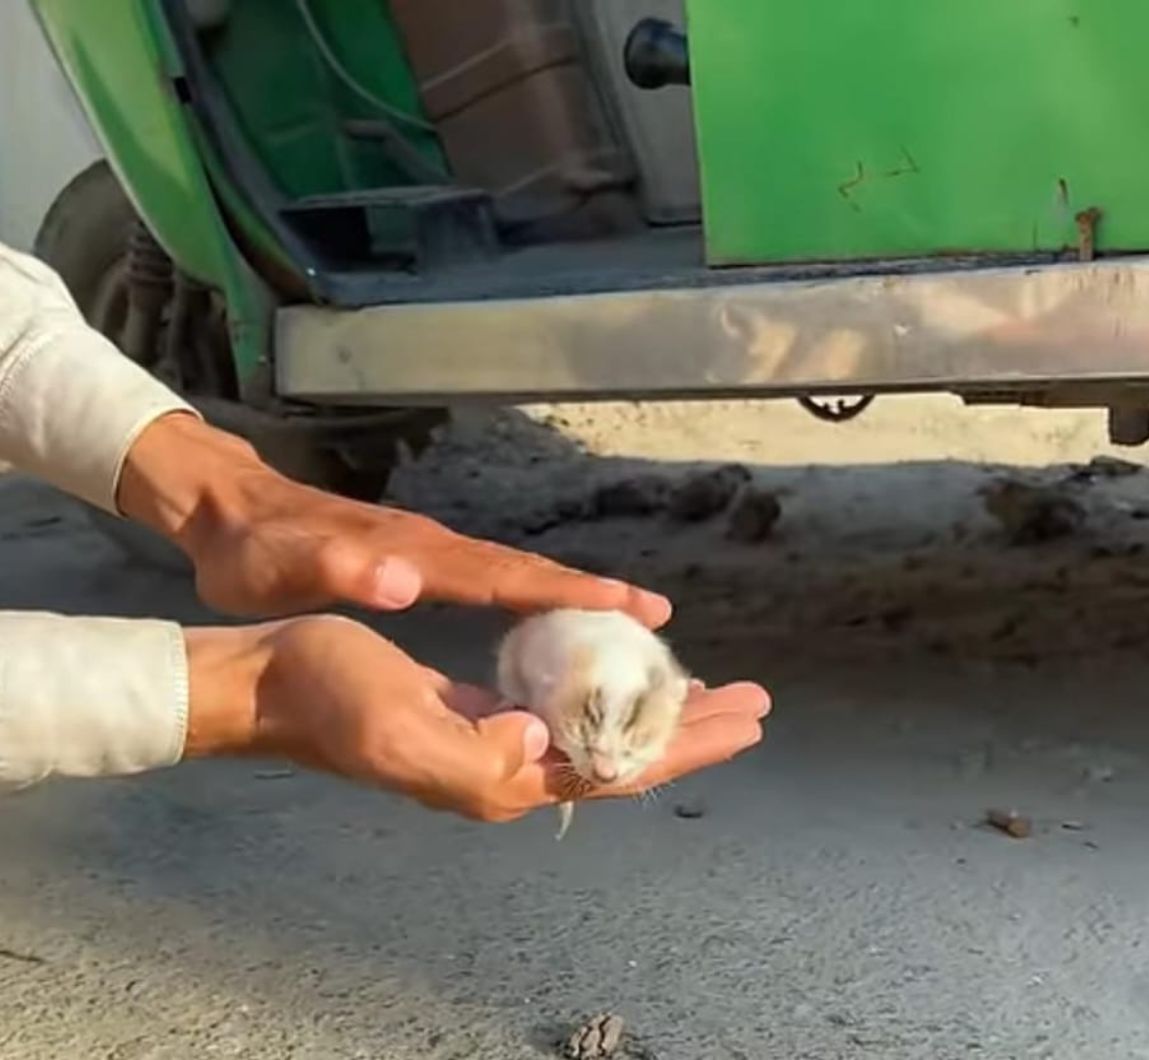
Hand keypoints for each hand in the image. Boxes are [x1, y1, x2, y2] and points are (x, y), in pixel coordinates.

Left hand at [117, 412, 669, 623]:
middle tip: (661, 619)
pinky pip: (499, 582)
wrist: (227, 509)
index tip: (635, 609)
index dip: (573, 595)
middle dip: (598, 596)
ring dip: (576, 597)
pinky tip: (553, 617)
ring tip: (631, 620)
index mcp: (420, 558)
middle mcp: (440, 549)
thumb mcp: (282, 565)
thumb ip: (342, 569)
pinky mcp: (424, 561)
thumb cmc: (252, 550)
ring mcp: (435, 552)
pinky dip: (538, 597)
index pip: (510, 579)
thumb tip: (406, 580)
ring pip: (520, 576)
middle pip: (532, 574)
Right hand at [184, 615, 768, 820]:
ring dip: (660, 713)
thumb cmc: (329, 697)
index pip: (619, 769)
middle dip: (694, 730)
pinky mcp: (478, 714)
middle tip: (758, 701)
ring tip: (714, 692)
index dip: (689, 744)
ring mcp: (495, 744)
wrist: (269, 682)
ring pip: (601, 733)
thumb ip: (475, 755)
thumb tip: (544, 745)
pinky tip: (629, 676)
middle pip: (625, 756)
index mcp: (502, 780)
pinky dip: (610, 693)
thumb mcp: (400, 728)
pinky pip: (566, 709)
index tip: (748, 716)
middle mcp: (508, 771)